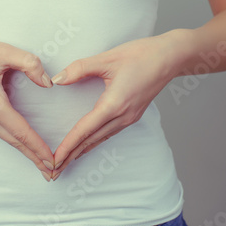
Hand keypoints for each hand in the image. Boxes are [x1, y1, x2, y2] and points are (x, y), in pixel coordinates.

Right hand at [0, 29, 55, 180]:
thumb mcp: (3, 50)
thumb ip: (30, 64)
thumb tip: (48, 82)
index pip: (21, 132)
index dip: (38, 148)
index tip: (53, 161)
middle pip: (15, 143)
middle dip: (35, 158)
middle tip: (54, 174)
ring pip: (7, 139)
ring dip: (25, 151)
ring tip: (42, 163)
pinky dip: (14, 141)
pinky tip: (23, 144)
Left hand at [50, 33, 181, 179]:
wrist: (171, 57)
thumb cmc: (141, 55)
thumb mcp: (107, 59)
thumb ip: (80, 69)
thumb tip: (57, 80)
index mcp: (114, 105)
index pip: (84, 130)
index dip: (67, 146)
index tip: (54, 160)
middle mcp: (122, 116)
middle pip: (90, 141)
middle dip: (70, 156)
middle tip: (53, 171)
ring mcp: (129, 117)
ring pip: (100, 139)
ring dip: (81, 151)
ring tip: (66, 162)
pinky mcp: (133, 115)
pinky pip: (109, 133)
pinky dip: (94, 141)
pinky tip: (87, 145)